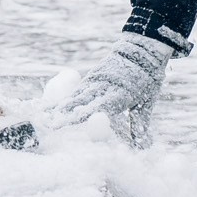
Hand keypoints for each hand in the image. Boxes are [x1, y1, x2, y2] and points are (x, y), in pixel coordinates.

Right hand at [46, 31, 174, 145]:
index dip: (83, 116)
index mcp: (119, 94)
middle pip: (82, 101)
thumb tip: (144, 148)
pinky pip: (78, 87)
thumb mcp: (146, 103)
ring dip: (63, 105)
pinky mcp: (93, 74)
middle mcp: (104, 86)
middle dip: (66, 114)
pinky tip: (58, 104)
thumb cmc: (148, 78)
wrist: (144, 48)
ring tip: (48, 115)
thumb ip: (140, 126)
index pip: (98, 108)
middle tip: (51, 125)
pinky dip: (67, 96)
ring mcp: (97, 78)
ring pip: (77, 94)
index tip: (71, 124)